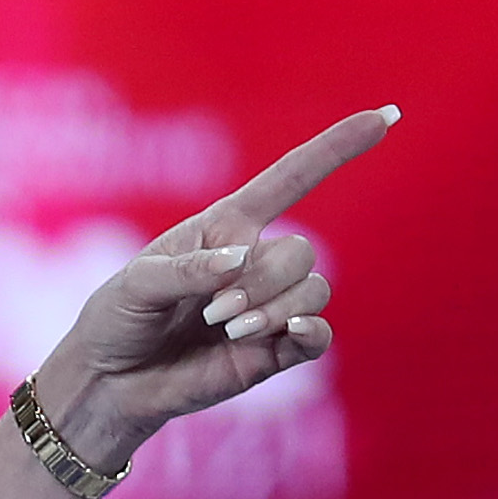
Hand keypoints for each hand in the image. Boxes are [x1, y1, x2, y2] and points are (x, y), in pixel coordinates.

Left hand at [34, 106, 392, 464]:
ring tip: (224, 328)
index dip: (336, 148)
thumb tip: (240, 260)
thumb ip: (184, 271)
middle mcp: (254, 263)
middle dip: (261, 281)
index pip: (291, 179)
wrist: (110, 383)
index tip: (386, 115)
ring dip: (272, 308)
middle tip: (214, 312)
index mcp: (224, 229)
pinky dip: (309, 331)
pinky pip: (316, 334)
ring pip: (311, 292)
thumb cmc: (117, 321)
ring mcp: (269, 307)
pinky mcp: (274, 351)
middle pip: (300, 253)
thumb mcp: (134, 285)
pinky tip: (288, 333)